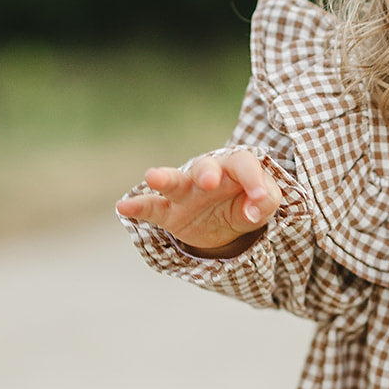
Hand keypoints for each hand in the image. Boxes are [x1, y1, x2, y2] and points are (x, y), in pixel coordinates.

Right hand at [116, 147, 281, 255]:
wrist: (228, 224)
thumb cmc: (247, 203)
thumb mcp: (264, 204)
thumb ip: (266, 201)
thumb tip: (252, 211)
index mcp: (234, 169)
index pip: (243, 164)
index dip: (253, 179)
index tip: (258, 200)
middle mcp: (207, 175)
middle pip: (205, 166)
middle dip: (206, 172)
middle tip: (209, 182)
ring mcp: (185, 192)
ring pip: (174, 181)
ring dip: (164, 178)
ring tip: (152, 177)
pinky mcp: (169, 211)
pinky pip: (151, 207)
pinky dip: (137, 207)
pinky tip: (123, 207)